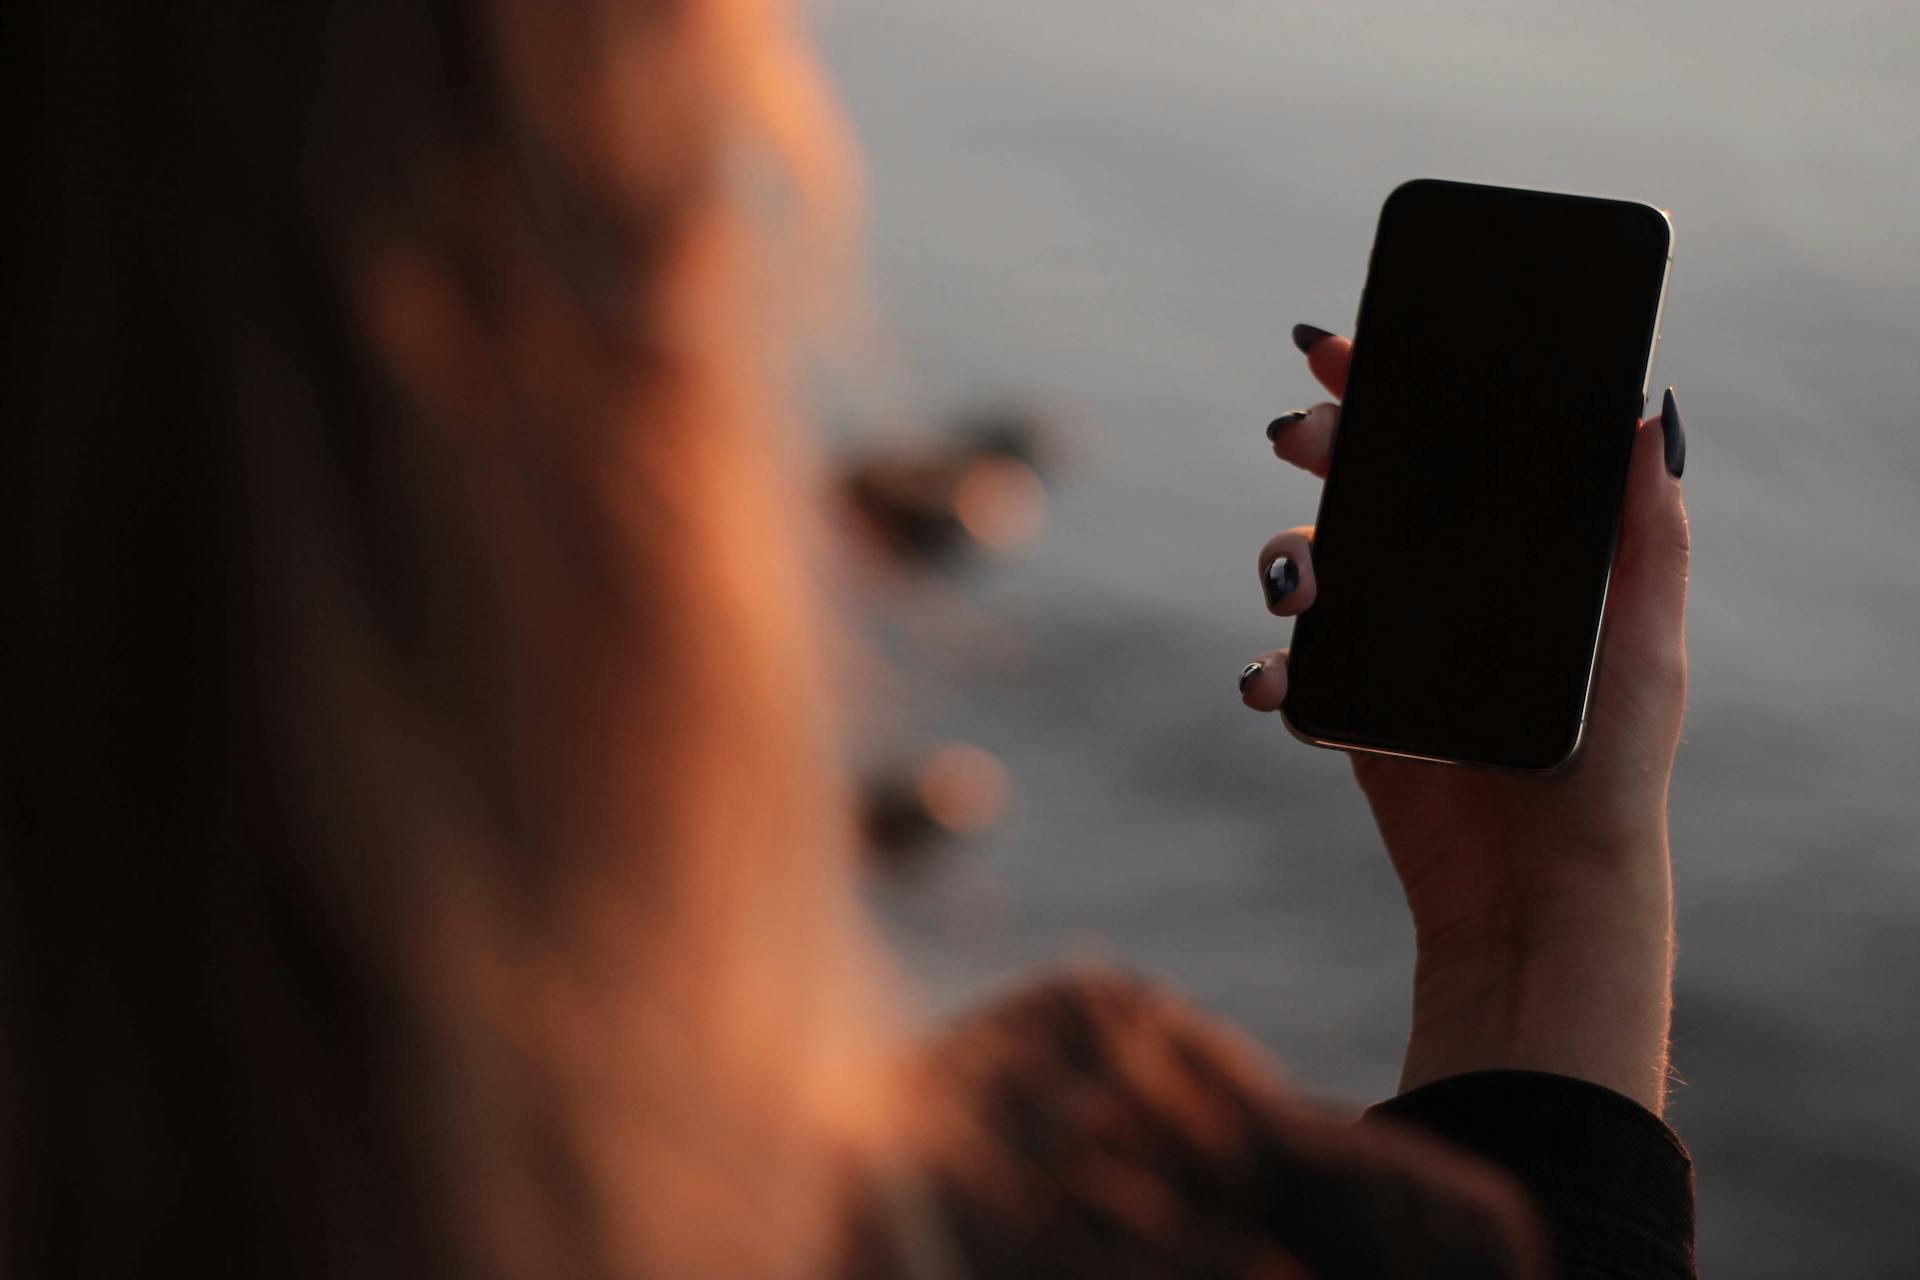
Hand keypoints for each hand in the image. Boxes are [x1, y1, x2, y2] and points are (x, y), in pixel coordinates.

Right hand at [1240, 328, 1690, 1111]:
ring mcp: (1387, 645)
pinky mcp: (1346, 710)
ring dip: (1286, 557)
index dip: (1395, 385)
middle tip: (1300, 433)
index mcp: (1511, 554)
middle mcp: (1443, 586)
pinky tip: (1275, 685)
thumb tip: (1650, 408)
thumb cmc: (1610, 768)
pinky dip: (1271, 670)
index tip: (1345, 342)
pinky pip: (1288, 669)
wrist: (1541, 895)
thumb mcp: (1645, 640)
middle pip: (1363, 486)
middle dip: (1325, 444)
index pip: (1446, 446)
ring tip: (1299, 585)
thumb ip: (1645, 531)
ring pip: (1309, 566)